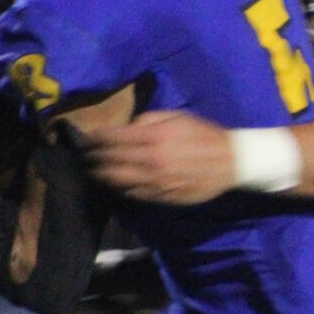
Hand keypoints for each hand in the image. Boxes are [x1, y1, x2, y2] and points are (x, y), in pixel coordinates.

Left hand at [84, 110, 234, 204]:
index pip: (114, 138)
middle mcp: (150, 161)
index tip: (88, 139)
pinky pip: (136, 194)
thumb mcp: (178, 117)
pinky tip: (117, 185)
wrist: (229, 162)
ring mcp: (156, 181)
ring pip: (120, 181)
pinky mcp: (162, 196)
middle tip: (84, 157)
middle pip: (112, 162)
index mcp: (154, 138)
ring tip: (94, 173)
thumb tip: (129, 128)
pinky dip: (122, 189)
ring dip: (104, 176)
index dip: (97, 138)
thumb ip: (149, 121)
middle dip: (95, 159)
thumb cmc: (203, 135)